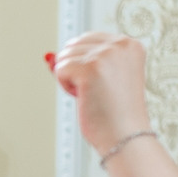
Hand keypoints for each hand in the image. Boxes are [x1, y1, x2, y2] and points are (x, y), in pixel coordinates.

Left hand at [50, 32, 153, 156]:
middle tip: (97, 91)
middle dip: (75, 69)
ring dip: (70, 79)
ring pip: (64, 56)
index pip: (88, 39)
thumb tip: (48, 55)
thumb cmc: (113, 113)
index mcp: (129, 44)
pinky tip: (85, 98)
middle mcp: (121, 45)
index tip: (103, 84)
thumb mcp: (101, 79)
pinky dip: (66, 86)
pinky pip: (59, 69)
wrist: (125, 137)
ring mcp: (106, 54)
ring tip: (93, 95)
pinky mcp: (91, 68)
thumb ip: (78, 62)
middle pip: (74, 44)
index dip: (84, 63)